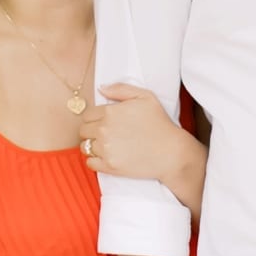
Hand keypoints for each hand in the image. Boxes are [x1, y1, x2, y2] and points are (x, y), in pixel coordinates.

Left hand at [81, 83, 195, 184]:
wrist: (171, 152)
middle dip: (92, 131)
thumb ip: (121, 89)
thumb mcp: (145, 97)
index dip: (95, 118)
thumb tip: (101, 88)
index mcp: (110, 112)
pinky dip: (94, 160)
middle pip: (83, 130)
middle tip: (106, 134)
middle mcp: (104, 130)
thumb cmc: (160, 123)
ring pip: (85, 146)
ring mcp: (105, 149)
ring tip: (107, 146)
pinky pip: (89, 163)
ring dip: (93, 145)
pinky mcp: (109, 166)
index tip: (104, 122)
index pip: (88, 114)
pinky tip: (106, 157)